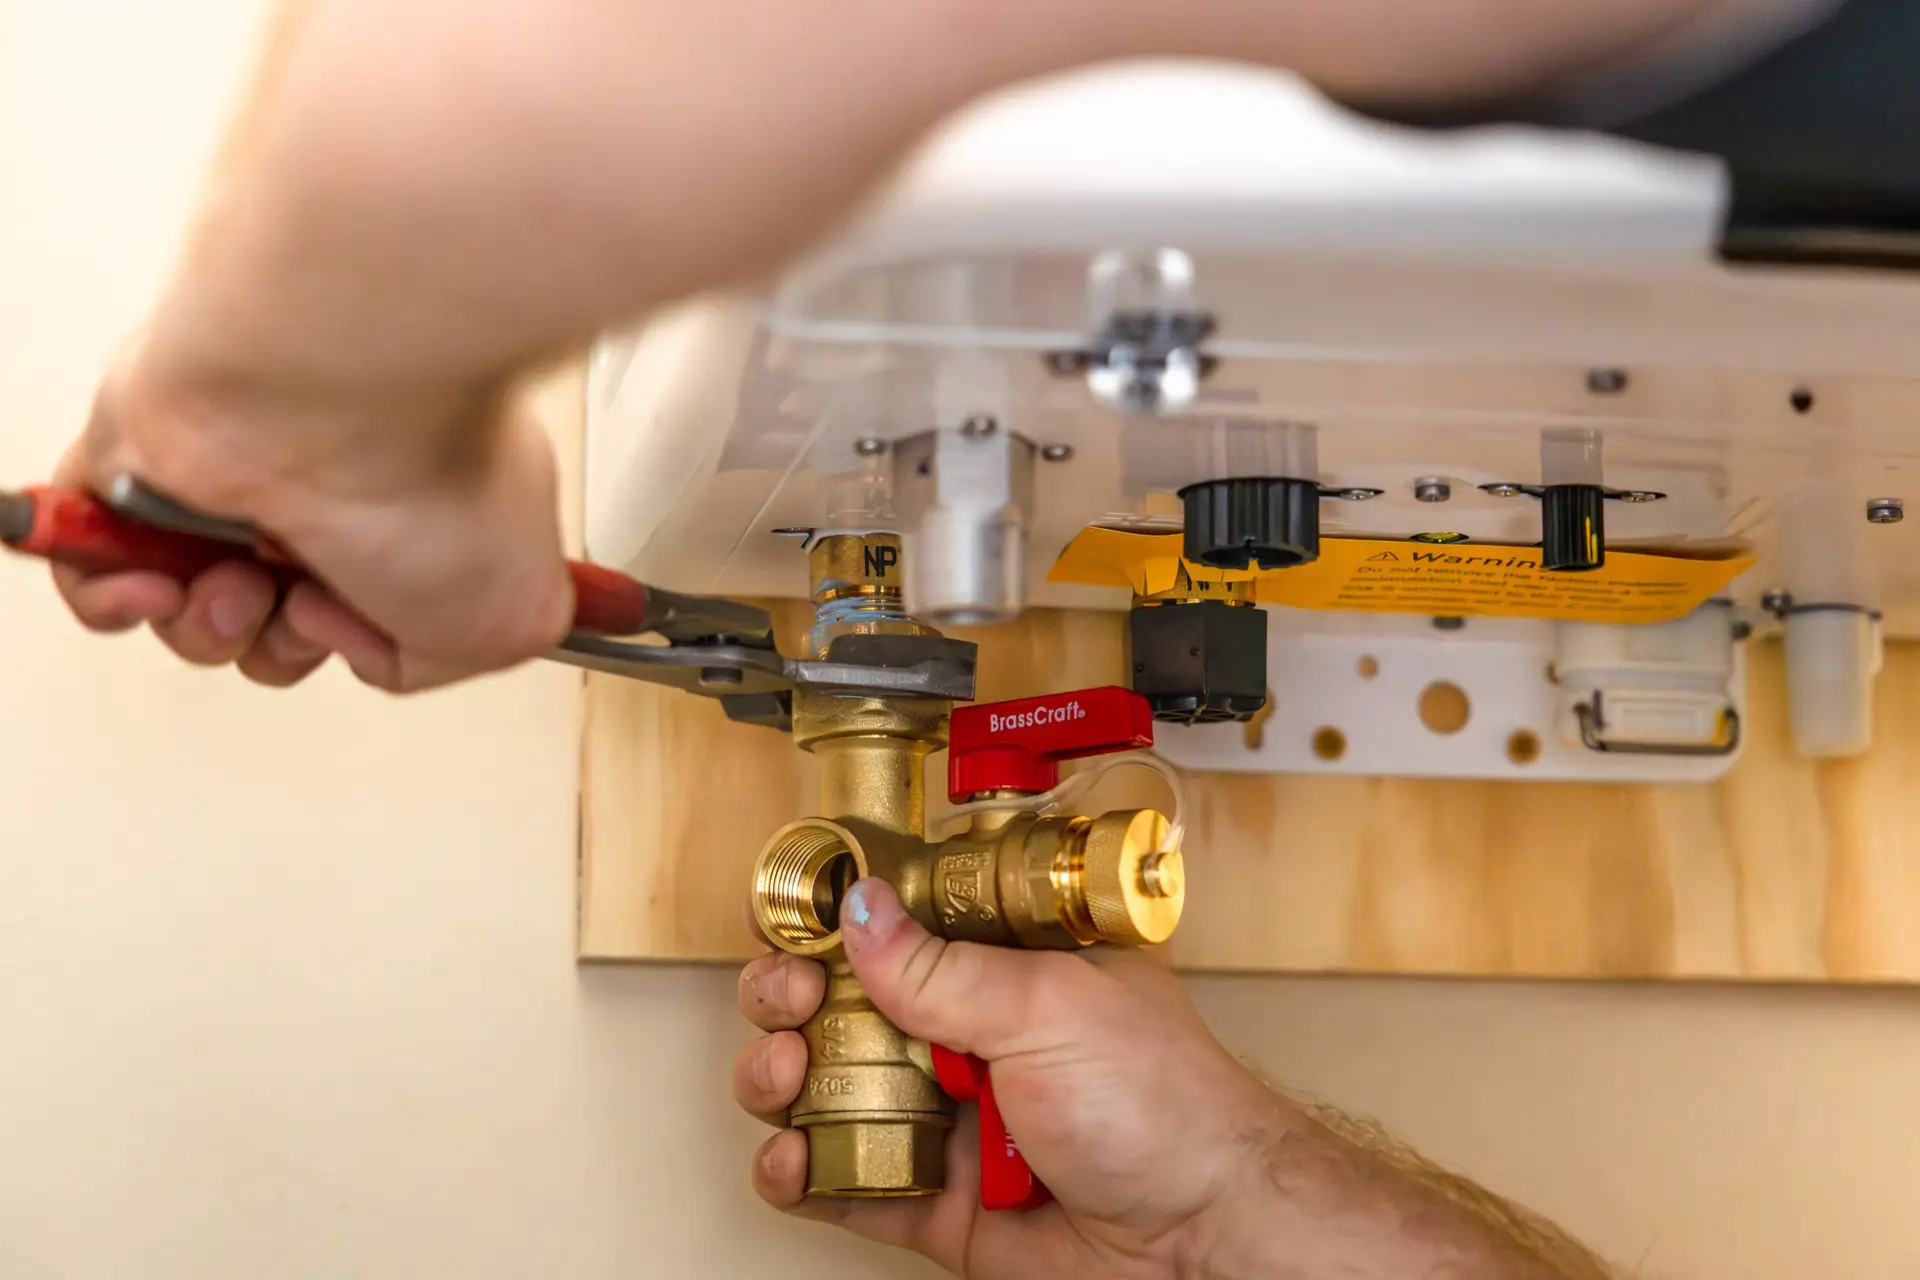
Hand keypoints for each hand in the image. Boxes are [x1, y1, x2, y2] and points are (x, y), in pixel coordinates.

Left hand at [50, 342, 572, 691]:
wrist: (330, 391)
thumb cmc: (435, 468)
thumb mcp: (515, 620)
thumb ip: (450, 657)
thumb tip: (366, 647)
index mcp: (417, 505)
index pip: (380, 605)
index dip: (381, 641)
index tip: (396, 626)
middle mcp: (325, 486)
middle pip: (281, 621)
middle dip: (291, 644)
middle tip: (315, 605)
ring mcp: (231, 479)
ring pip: (193, 610)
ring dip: (217, 626)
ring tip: (247, 580)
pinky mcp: (136, 468)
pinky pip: (96, 568)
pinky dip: (118, 601)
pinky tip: (166, 582)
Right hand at [735, 878, 1614, 1278]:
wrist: (1209, 1235)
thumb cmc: (1171, 1108)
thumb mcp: (1050, 1009)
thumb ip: (943, 969)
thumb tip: (863, 908)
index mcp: (1003, 971)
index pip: (896, 929)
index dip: (833, 923)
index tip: (791, 922)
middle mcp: (969, 1039)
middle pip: (843, 1007)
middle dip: (792, 997)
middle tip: (785, 1000)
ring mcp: (948, 1120)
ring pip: (831, 1091)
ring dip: (783, 1079)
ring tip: (783, 1076)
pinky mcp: (936, 1202)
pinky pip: (847, 1182)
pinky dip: (802, 1172)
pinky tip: (791, 1158)